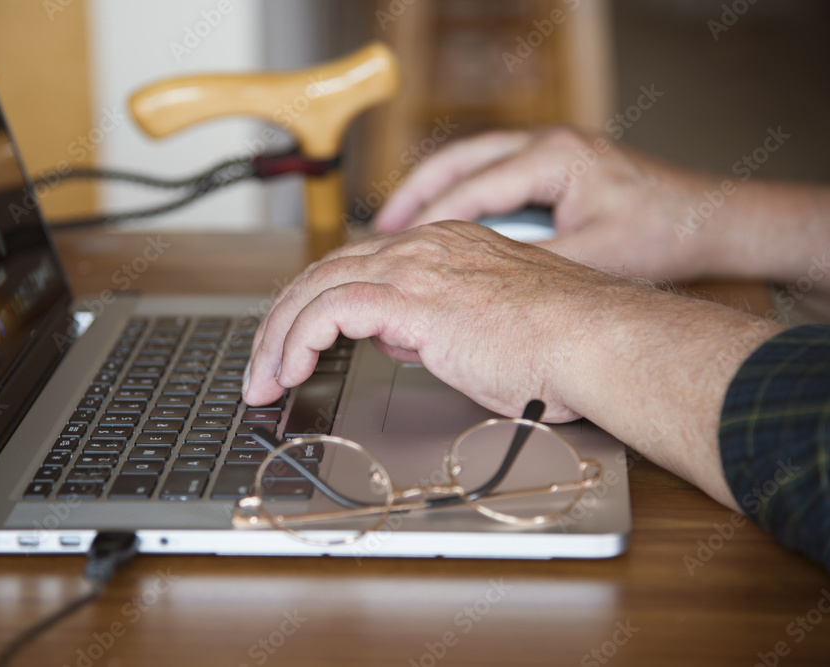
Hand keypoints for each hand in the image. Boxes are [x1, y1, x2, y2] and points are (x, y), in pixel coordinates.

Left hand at [243, 219, 787, 510]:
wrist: (597, 343)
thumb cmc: (561, 348)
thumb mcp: (482, 335)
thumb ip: (432, 327)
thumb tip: (397, 338)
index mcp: (442, 249)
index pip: (355, 268)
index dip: (314, 306)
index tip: (294, 343)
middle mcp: (423, 249)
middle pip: (323, 273)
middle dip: (281, 321)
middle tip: (261, 365)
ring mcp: (415, 268)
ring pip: (316, 289)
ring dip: (279, 338)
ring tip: (262, 381)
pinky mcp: (412, 297)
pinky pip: (330, 312)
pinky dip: (299, 341)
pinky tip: (289, 373)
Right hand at [374, 127, 719, 282]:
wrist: (707, 219)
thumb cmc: (662, 236)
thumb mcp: (590, 261)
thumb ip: (530, 270)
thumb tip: (481, 289)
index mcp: (553, 159)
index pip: (470, 189)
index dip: (426, 223)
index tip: (395, 251)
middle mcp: (544, 144)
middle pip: (456, 162)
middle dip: (413, 196)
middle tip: (382, 229)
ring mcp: (547, 149)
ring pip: (467, 162)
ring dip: (429, 191)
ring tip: (396, 225)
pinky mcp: (551, 164)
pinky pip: (487, 173)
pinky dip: (456, 195)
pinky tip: (441, 223)